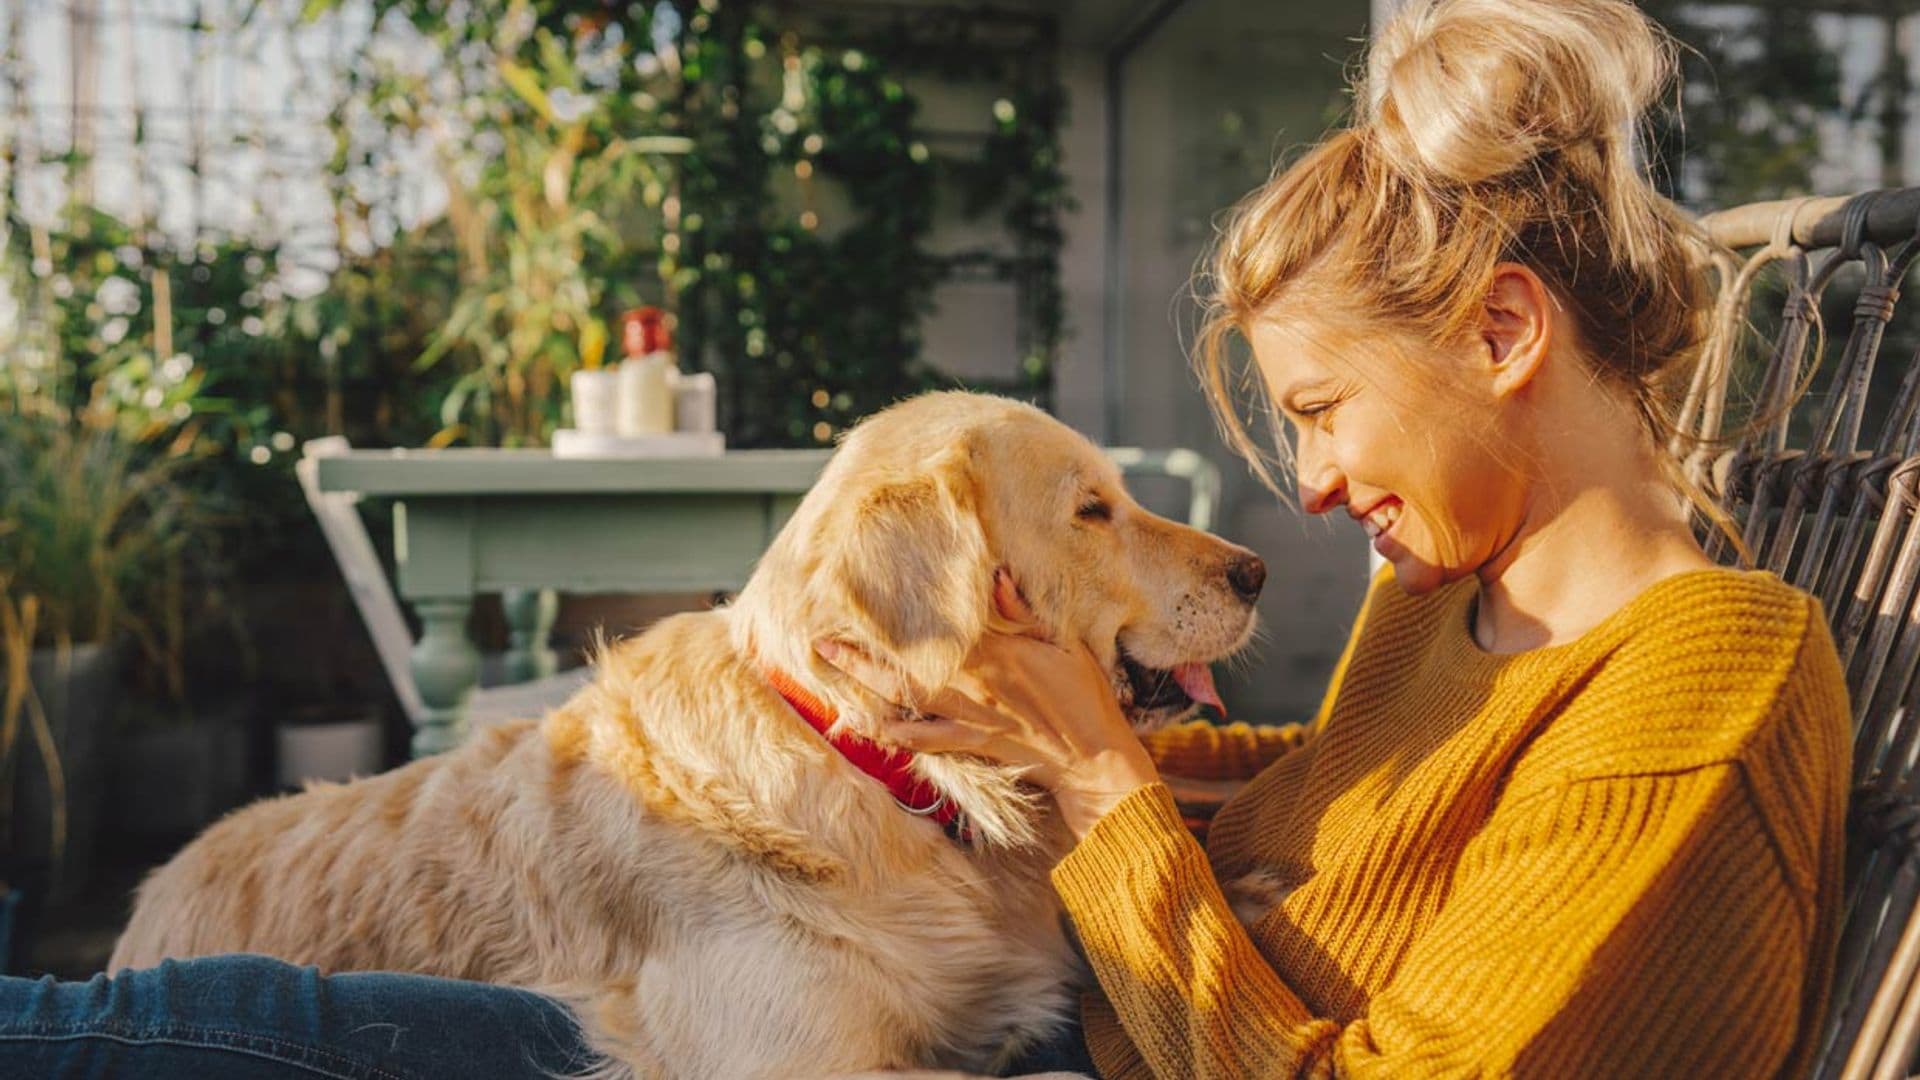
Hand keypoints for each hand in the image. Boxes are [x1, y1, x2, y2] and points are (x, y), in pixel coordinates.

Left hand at [813, 569, 1159, 838]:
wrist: (1093, 755)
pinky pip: (925, 741)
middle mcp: (971, 687)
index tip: (867, 604)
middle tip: (821, 643)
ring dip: (866, 691)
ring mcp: (967, 718)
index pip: (936, 634)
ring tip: (834, 678)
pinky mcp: (971, 743)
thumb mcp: (1062, 643)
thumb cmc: (1083, 694)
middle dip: (860, 659)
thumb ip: (1025, 611)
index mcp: (994, 655)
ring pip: (904, 703)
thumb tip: (996, 576)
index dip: (898, 622)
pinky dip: (896, 735)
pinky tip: (872, 727)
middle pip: (903, 670)